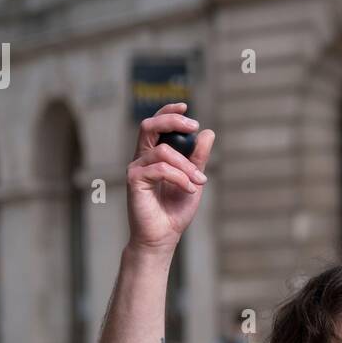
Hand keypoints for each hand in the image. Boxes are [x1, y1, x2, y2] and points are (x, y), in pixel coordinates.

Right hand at [126, 104, 214, 255]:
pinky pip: (160, 168)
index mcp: (154, 155)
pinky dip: (179, 177)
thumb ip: (198, 158)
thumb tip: (207, 133)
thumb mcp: (194, 180)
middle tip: (193, 126)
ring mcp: (136, 169)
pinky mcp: (134, 180)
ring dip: (186, 164)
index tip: (186, 106)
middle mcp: (142, 159)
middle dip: (172, 121)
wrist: (164, 236)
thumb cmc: (175, 210)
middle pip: (149, 126)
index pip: (156, 125)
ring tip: (199, 181)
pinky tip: (190, 188)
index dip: (168, 111)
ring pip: (162, 151)